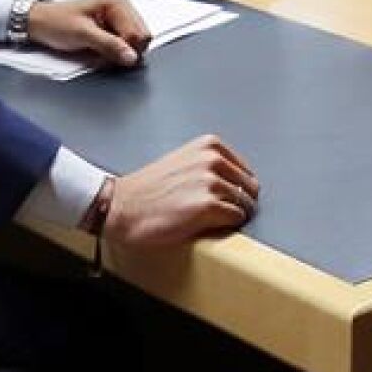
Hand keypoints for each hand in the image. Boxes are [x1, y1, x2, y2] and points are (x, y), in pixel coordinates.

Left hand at [27, 0, 148, 66]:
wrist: (39, 23)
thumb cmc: (56, 22)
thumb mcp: (82, 34)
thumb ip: (109, 45)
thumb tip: (132, 57)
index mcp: (116, 2)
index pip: (139, 33)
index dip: (126, 50)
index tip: (109, 57)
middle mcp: (121, 6)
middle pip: (141, 38)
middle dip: (124, 51)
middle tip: (102, 54)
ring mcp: (118, 16)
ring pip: (134, 43)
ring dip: (119, 53)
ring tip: (99, 51)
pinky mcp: (113, 26)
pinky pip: (125, 44)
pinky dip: (114, 52)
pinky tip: (99, 50)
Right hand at [104, 135, 258, 245]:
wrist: (121, 208)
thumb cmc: (147, 190)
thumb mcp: (183, 161)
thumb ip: (210, 165)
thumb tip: (239, 182)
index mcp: (208, 146)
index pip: (246, 170)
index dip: (238, 188)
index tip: (229, 196)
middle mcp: (212, 160)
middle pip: (249, 187)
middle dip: (240, 201)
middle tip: (220, 212)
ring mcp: (211, 183)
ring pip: (245, 205)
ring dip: (232, 215)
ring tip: (210, 219)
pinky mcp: (209, 207)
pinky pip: (236, 219)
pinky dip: (227, 226)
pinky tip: (207, 225)